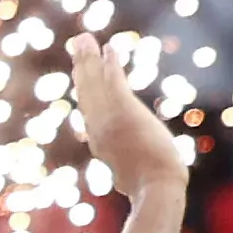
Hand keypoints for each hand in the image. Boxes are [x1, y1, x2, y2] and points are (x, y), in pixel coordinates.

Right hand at [66, 31, 190, 200]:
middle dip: (82, 67)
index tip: (82, 75)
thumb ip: (128, 174)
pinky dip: (108, 64)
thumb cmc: (152, 193)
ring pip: (94, 84)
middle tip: (77, 44)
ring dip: (88, 59)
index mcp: (101, 145)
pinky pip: (114, 82)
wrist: (155, 190)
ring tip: (82, 38)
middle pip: (86, 93)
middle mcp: (98, 129)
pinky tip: (109, 47)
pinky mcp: (124, 111)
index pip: (90, 113)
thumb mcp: (134, 182)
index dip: (85, 91)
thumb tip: (130, 183)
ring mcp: (109, 120)